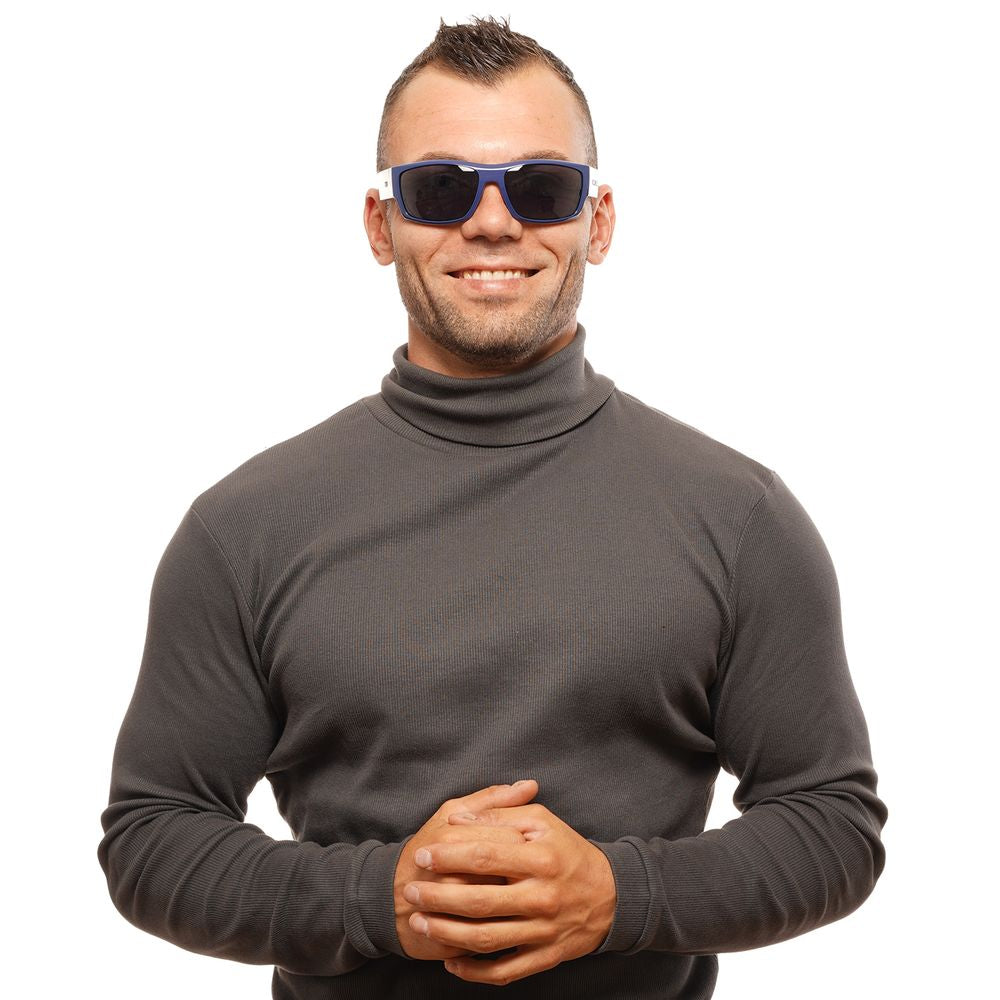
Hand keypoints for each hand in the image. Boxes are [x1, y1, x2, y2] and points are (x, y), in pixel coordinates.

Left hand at [403, 782, 616, 985]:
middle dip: (437, 897)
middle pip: (479, 901)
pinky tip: (450, 962)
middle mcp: (542, 896)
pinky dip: (474, 972)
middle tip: (410, 891)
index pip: (485, 856)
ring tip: (419, 921)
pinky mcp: (546, 957)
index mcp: (541, 858)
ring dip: (446, 933)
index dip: (449, 855)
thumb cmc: (568, 851)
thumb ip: (500, 815)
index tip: (423, 854)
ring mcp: (544, 930)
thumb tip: (458, 819)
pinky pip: (505, 971)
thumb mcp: (542, 821)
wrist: (611, 895)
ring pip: (486, 939)